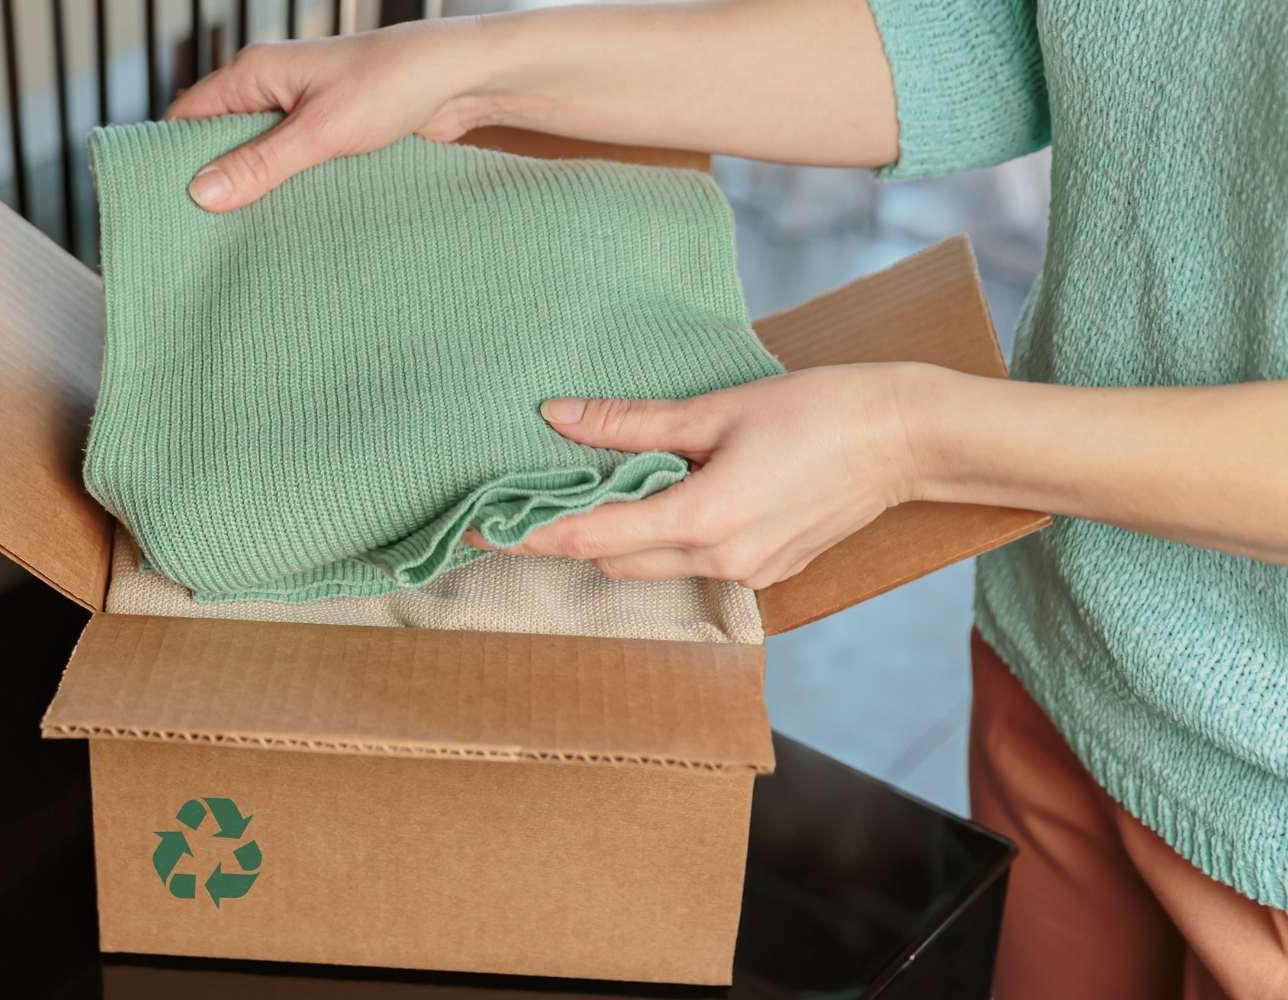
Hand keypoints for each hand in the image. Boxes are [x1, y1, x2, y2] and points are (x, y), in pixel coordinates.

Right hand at [165, 17, 507, 210]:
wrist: (461, 79)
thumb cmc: (395, 84)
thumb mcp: (320, 130)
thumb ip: (261, 163)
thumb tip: (201, 194)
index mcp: (256, 71)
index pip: (188, 114)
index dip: (170, 158)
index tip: (162, 204)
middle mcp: (272, 86)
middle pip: (217, 139)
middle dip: (211, 181)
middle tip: (198, 234)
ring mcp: (299, 109)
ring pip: (255, 155)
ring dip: (252, 189)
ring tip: (238, 236)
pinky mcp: (327, 131)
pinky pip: (289, 164)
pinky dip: (283, 189)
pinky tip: (283, 221)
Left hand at [472, 364, 925, 588]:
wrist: (908, 438)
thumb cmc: (822, 411)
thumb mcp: (717, 408)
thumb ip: (632, 423)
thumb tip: (558, 417)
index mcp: (703, 519)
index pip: (591, 539)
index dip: (533, 534)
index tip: (484, 529)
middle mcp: (721, 560)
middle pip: (614, 562)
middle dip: (570, 537)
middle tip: (531, 500)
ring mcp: (749, 573)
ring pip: (653, 567)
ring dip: (619, 538)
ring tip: (594, 492)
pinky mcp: (769, 572)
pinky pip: (694, 564)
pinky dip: (664, 540)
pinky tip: (663, 497)